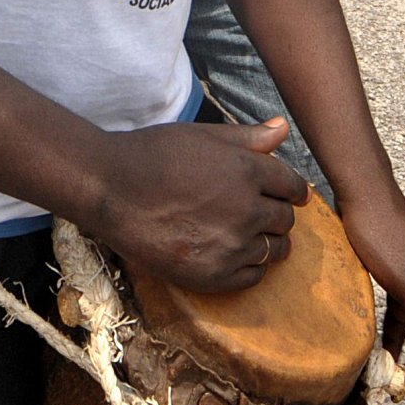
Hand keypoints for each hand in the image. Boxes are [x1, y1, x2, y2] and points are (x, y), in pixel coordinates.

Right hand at [82, 118, 307, 292]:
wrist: (111, 190)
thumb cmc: (153, 155)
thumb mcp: (203, 136)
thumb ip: (248, 137)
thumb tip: (283, 128)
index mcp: (247, 172)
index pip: (293, 186)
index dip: (292, 189)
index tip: (286, 194)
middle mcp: (247, 211)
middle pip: (285, 220)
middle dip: (276, 213)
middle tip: (258, 211)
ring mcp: (232, 246)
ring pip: (273, 250)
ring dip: (266, 241)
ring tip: (243, 233)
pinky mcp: (215, 276)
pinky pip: (253, 276)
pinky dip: (248, 266)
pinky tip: (229, 253)